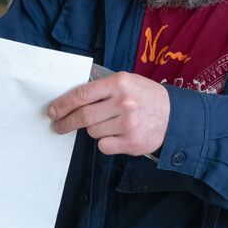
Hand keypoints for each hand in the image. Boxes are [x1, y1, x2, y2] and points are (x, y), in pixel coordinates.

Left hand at [47, 72, 169, 156]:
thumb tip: (71, 99)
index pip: (81, 95)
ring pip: (93, 132)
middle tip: (58, 126)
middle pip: (83, 116)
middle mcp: (123, 103)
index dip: (62, 105)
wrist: (175, 116)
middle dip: (65, 123)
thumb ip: (103, 88)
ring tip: (107, 125)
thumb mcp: (127, 82)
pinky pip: (104, 146)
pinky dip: (105, 142)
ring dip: (93, 130)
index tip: (52, 111)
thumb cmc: (146, 97)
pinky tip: (116, 135)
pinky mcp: (131, 142)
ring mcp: (128, 124)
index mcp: (119, 83)